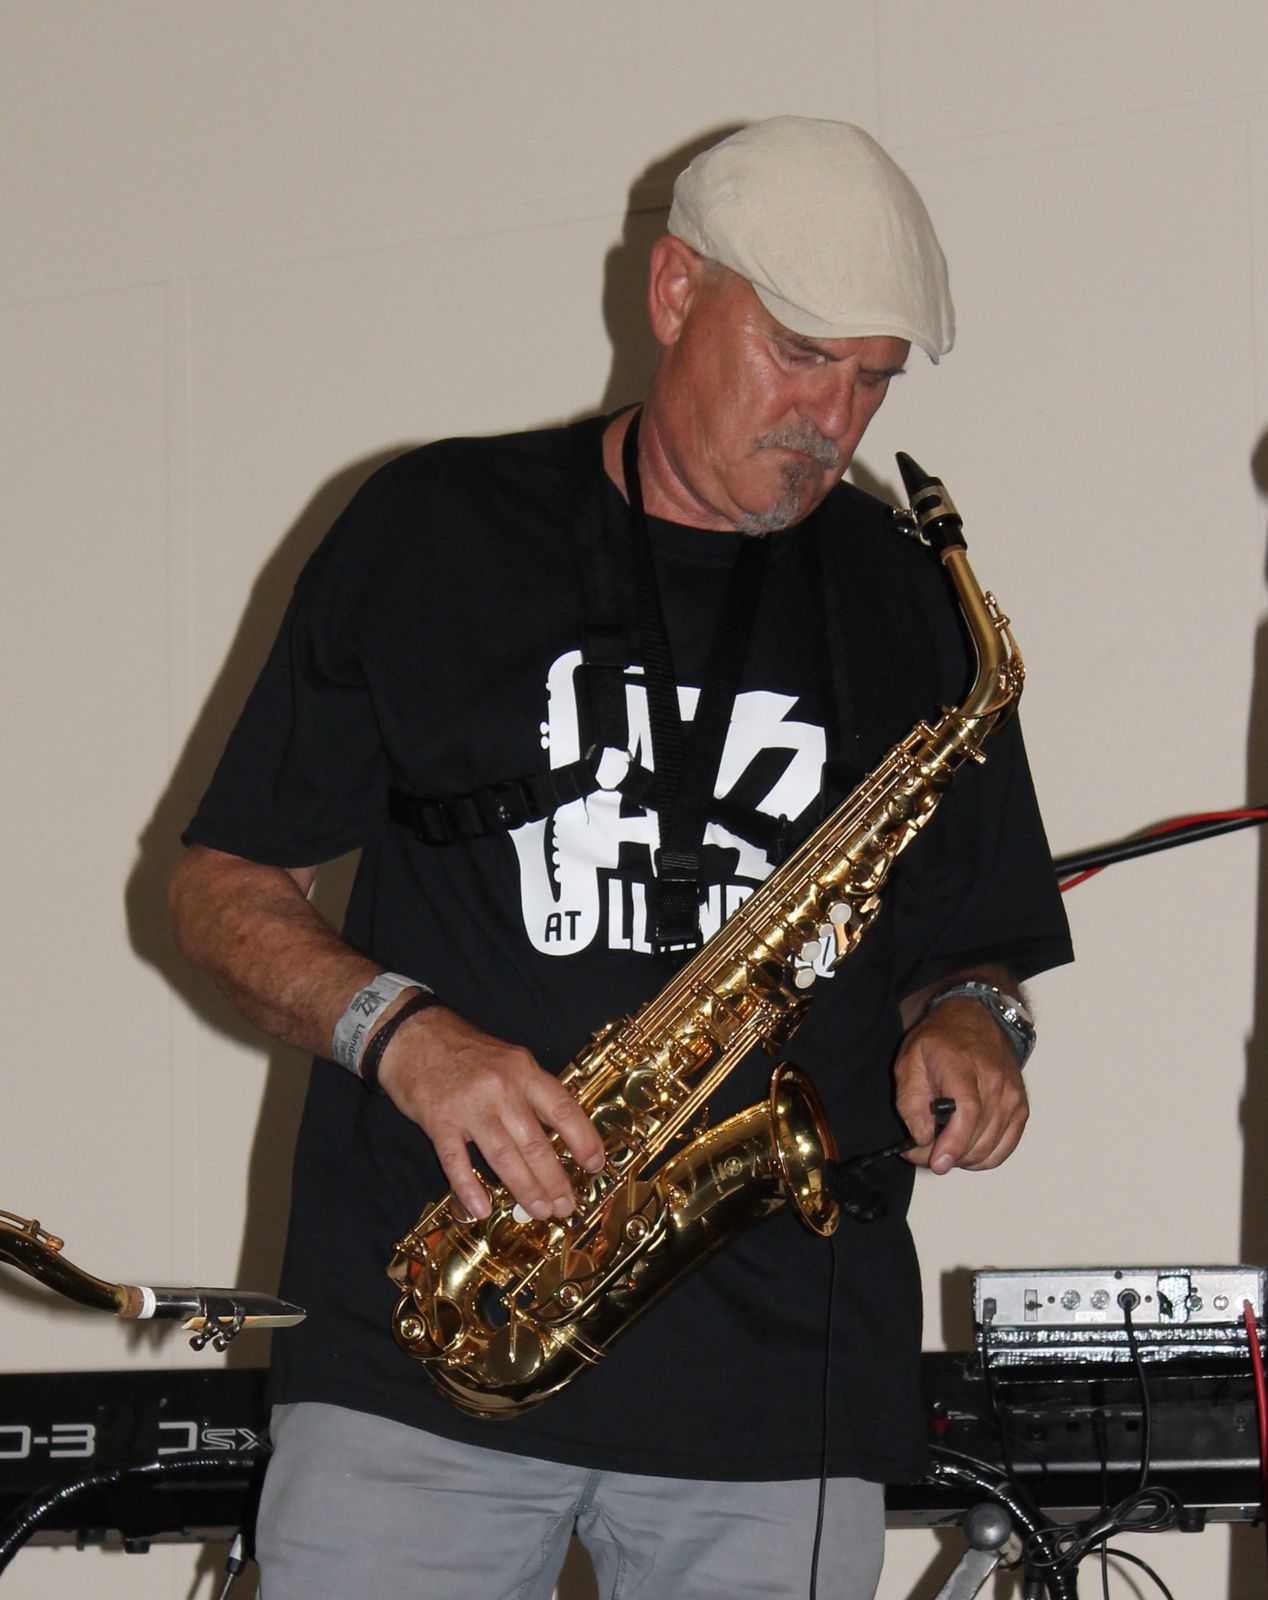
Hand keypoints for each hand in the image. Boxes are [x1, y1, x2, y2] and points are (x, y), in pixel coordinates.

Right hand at [375, 1004, 605, 1221]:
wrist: (411, 1033)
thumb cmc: (464, 1049)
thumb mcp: (508, 1058)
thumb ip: (531, 1089)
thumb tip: (560, 1128)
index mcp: (523, 1071)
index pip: (563, 1110)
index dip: (584, 1140)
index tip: (595, 1164)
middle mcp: (501, 1088)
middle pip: (535, 1142)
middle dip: (554, 1180)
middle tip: (566, 1205)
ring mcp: (468, 1106)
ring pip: (503, 1157)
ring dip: (525, 1189)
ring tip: (540, 1211)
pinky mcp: (438, 1121)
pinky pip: (456, 1161)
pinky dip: (469, 1188)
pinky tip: (482, 1209)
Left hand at [894, 998, 1027, 1174]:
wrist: (975, 1020)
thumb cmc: (941, 1041)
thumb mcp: (909, 1061)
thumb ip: (911, 1101)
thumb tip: (924, 1136)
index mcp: (963, 1066)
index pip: (968, 1111)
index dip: (953, 1143)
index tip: (937, 1163)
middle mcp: (995, 1081)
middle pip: (978, 1136)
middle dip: (947, 1156)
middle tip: (921, 1154)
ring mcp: (1012, 1096)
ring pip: (991, 1148)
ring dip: (963, 1159)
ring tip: (941, 1149)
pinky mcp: (1020, 1108)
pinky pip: (1006, 1147)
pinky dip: (985, 1158)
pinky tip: (966, 1152)